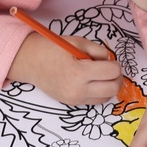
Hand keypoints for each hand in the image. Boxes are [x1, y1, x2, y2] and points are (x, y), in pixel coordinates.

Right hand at [5, 31, 122, 105]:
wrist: (29, 62)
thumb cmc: (52, 48)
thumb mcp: (77, 42)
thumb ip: (98, 51)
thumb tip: (111, 62)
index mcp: (78, 73)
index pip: (112, 73)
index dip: (115, 65)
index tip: (109, 60)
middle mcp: (77, 90)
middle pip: (113, 89)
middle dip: (117, 78)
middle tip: (111, 68)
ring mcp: (74, 99)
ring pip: (106, 98)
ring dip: (109, 86)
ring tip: (100, 74)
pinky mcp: (71, 103)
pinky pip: (94, 100)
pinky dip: (98, 91)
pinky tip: (91, 81)